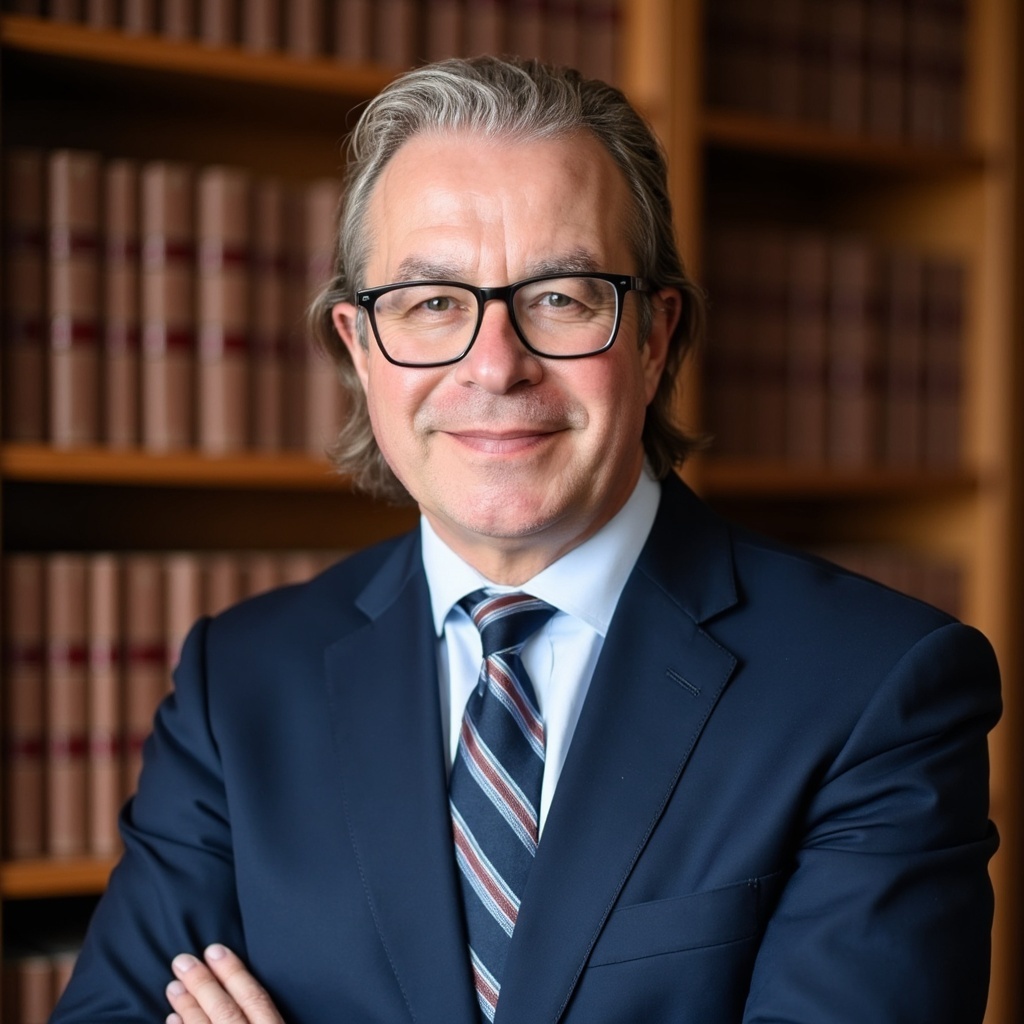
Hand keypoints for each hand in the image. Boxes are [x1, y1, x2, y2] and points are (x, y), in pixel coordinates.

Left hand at [165, 944, 284, 1023]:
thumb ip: (271, 1012)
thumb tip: (254, 985)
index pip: (255, 999)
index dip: (235, 973)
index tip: (216, 951)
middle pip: (226, 1011)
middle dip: (203, 984)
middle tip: (183, 961)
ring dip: (188, 1007)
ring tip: (174, 986)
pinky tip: (172, 1019)